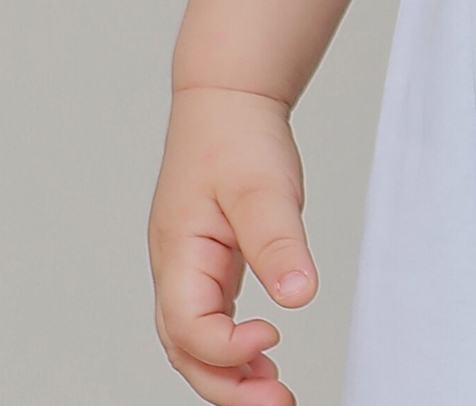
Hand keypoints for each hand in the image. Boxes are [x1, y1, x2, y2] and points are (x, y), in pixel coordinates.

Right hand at [148, 85, 318, 405]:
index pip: (189, 327)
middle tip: (278, 402)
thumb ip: (278, 242)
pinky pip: (211, 320)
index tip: (275, 335)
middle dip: (227, 386)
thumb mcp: (263, 187)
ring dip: (230, 372)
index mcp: (178, 253)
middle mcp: (176, 270)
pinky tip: (264, 355)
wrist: (228, 100)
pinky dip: (233, 346)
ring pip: (195, 342)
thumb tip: (299, 295)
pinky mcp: (209, 264)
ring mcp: (189, 269)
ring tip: (275, 392)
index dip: (227, 348)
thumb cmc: (236, 137)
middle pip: (186, 350)